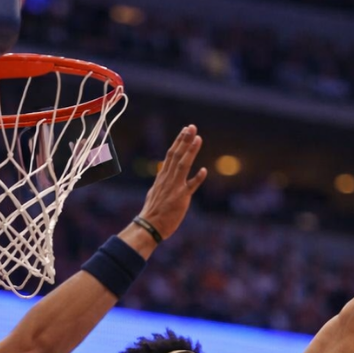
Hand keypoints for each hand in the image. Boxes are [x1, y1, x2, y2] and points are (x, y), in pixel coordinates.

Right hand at [136, 125, 208, 239]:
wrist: (149, 226)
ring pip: (183, 165)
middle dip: (184, 140)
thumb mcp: (156, 191)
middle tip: (191, 126)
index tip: (185, 130)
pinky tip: (204, 170)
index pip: (171, 154)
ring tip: (198, 138)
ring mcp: (174, 187)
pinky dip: (197, 179)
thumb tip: (163, 173)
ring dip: (190, 151)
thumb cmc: (153, 211)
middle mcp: (168, 179)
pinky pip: (190, 187)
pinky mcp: (180, 198)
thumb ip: (162, 181)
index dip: (179, 141)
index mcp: (162, 176)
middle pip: (176, 155)